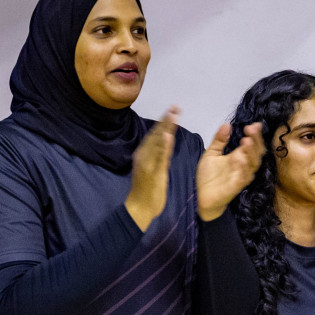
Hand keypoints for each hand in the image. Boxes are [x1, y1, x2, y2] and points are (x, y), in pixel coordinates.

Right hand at [125, 107, 178, 229]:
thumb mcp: (153, 169)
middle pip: (156, 134)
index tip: (172, 110)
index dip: (164, 122)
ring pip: (157, 142)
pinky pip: (159, 157)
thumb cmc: (147, 190)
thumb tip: (164, 144)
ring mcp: (147, 163)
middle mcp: (144, 155)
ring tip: (173, 114)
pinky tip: (168, 135)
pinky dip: (163, 146)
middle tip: (175, 106)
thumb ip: (158, 156)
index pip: (155, 135)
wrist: (139, 207)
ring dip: (166, 127)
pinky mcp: (152, 172)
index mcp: (144, 154)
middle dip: (166, 120)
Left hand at [197, 121, 264, 220]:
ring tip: (246, 141)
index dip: (255, 134)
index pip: (251, 143)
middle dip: (255, 140)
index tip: (254, 124)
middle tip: (250, 129)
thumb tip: (226, 124)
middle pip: (256, 152)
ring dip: (251, 152)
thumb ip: (219, 140)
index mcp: (238, 156)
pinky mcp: (236, 186)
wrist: (202, 196)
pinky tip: (240, 159)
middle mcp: (243, 165)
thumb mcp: (211, 153)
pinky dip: (243, 168)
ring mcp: (241, 175)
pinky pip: (244, 177)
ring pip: (253, 164)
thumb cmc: (208, 176)